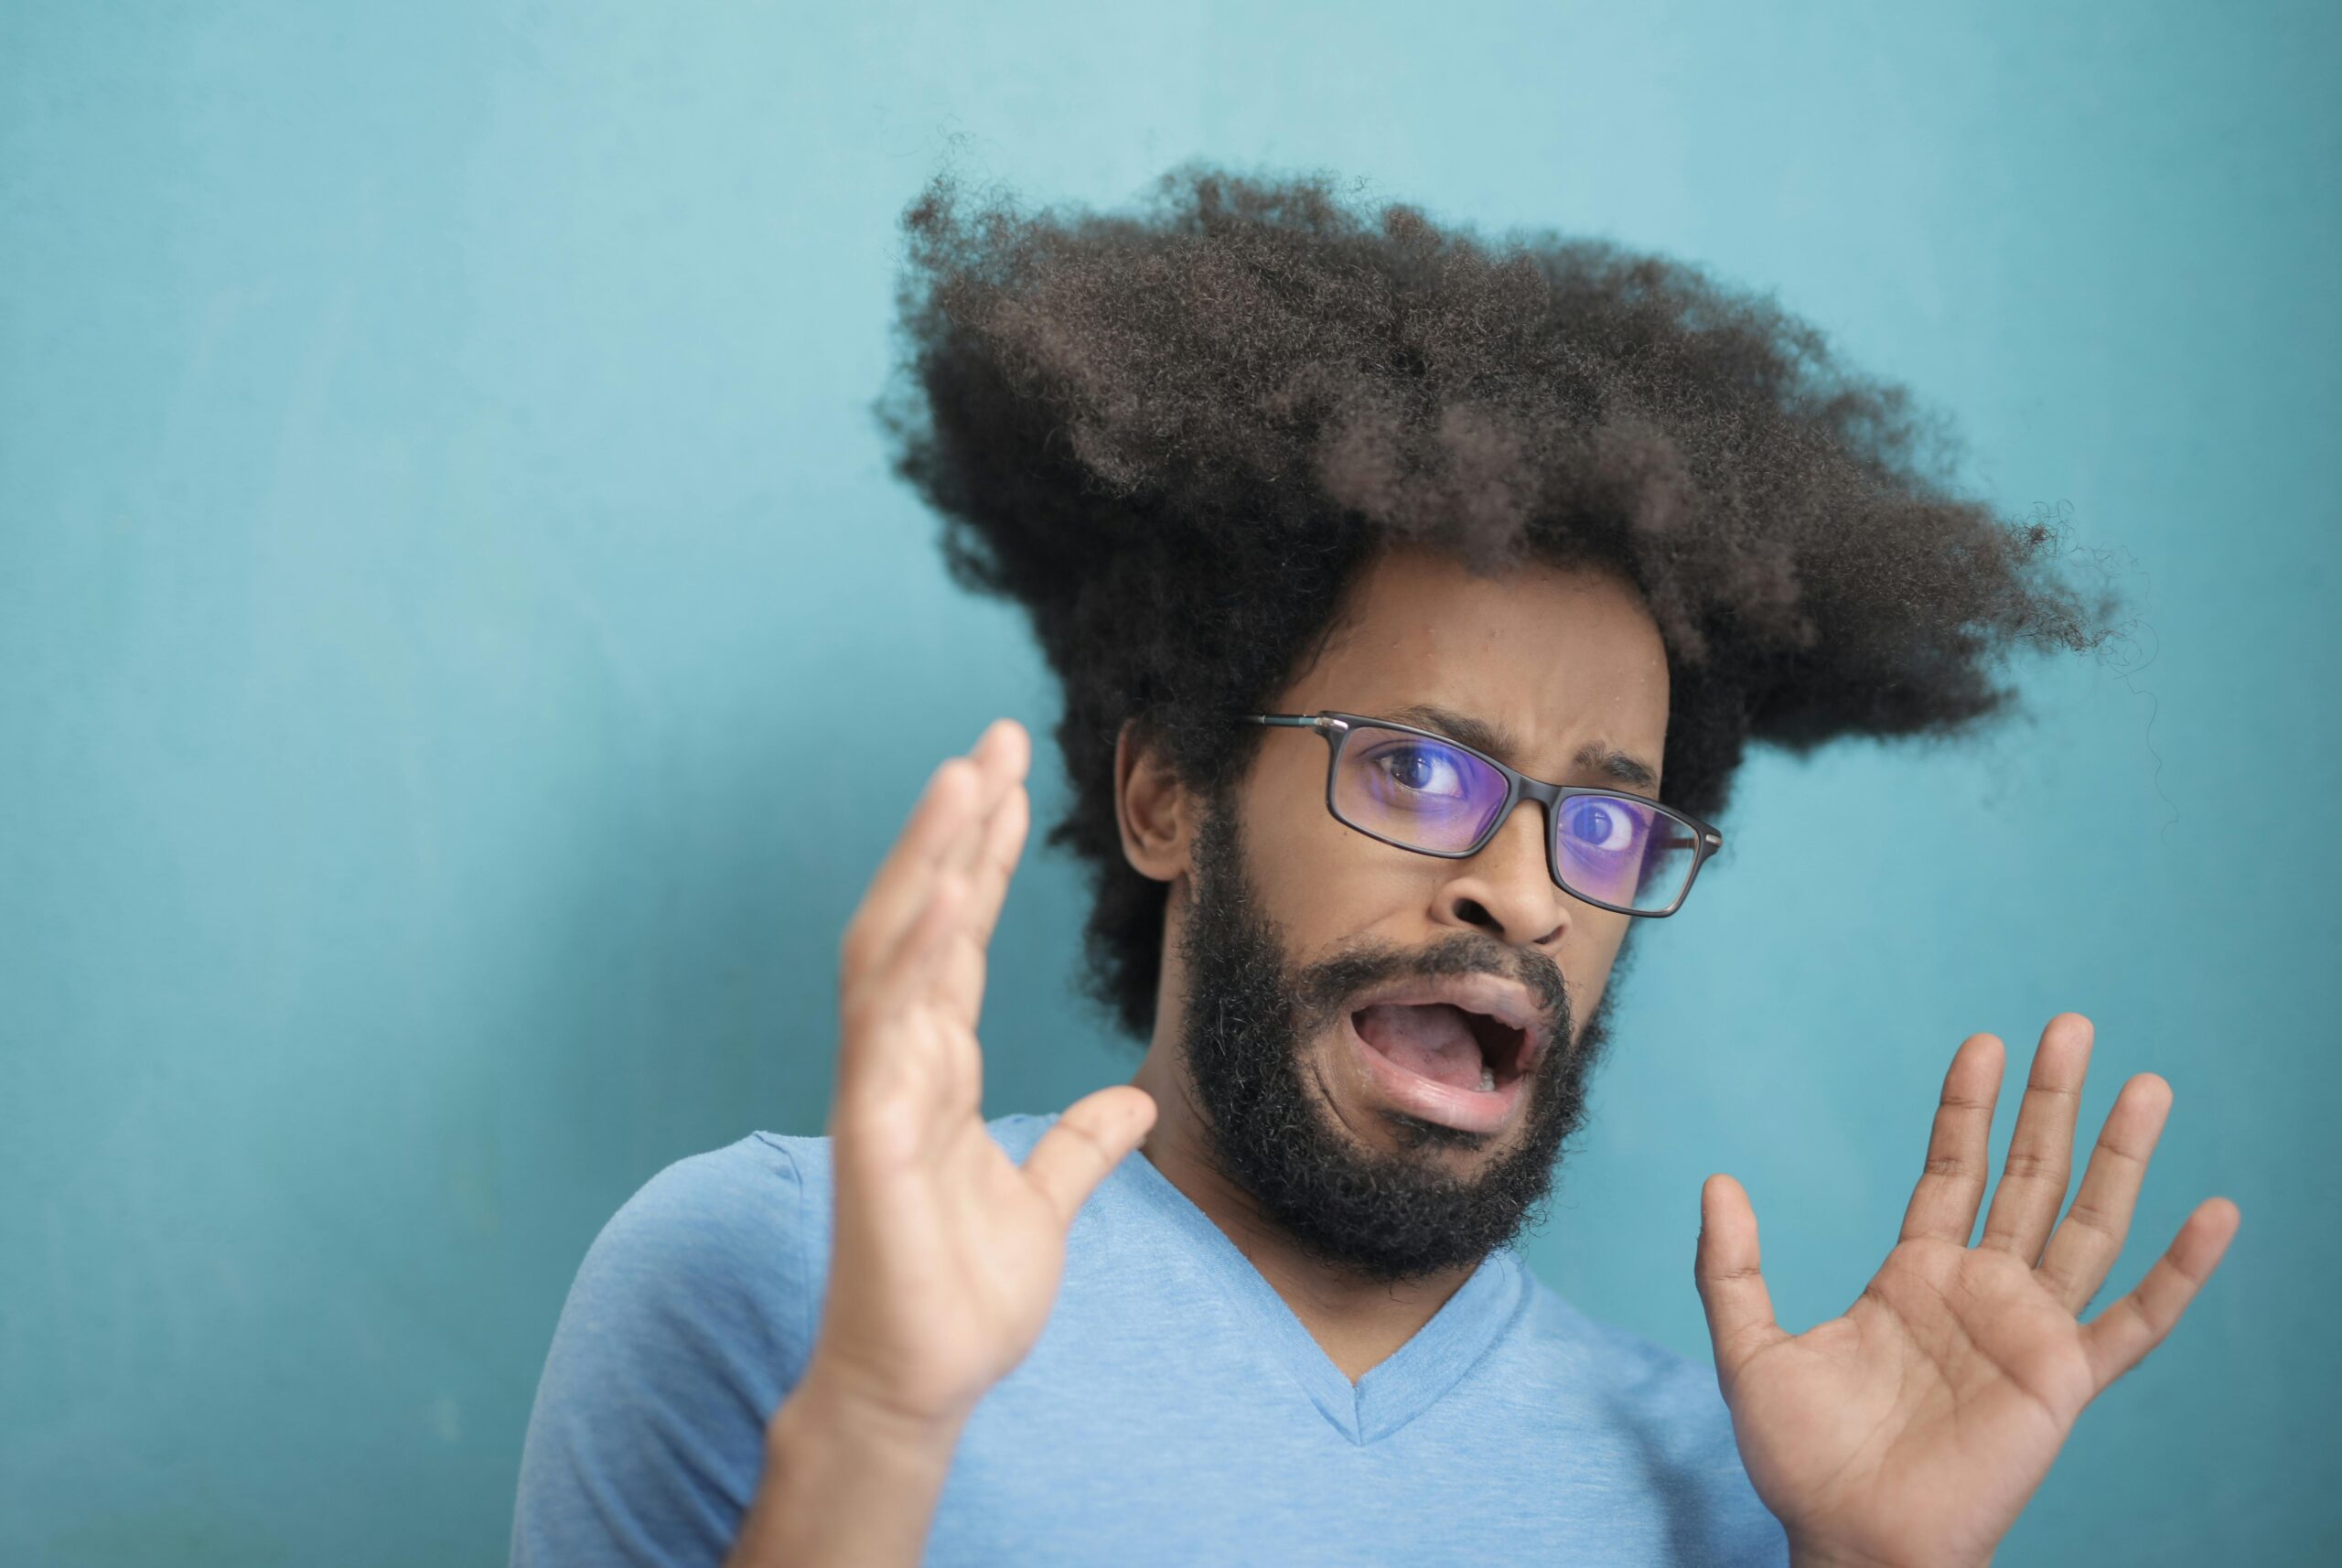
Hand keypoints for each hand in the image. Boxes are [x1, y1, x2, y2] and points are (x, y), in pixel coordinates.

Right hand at [806, 718, 1156, 1435]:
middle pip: (924, 915)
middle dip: (957, 827)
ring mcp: (881, 1090)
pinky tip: (937, 899)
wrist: (919, 1387)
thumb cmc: (962, 1298)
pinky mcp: (872, 1135)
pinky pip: (885, 1033)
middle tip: (994, 738)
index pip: (957, 937)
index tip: (1011, 782)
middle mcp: (902, 1060)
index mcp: (937, 1067)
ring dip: (928, 861)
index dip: (982, 858)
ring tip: (963, 776)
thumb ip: (1078, 1149)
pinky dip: (909, 961)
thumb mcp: (1044, 1206)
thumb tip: (1129, 1106)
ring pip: (895, 948)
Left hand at [1692, 1013, 2238, 1567]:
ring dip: (2120, 1157)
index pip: (1953, 1169)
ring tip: (2147, 1086)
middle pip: (2029, 1177)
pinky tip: (2216, 1215)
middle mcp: (1979, 1292)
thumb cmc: (1802, 1461)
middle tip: (2074, 1027)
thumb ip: (1729, 1267)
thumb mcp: (1748, 1349)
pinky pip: (2135, 1322)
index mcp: (1914, 1276)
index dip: (1968, 1107)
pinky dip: (2180, 1273)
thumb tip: (1718, 1182)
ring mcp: (2027, 1332)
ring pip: (2087, 1226)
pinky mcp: (2063, 1381)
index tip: (1984, 1043)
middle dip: (2052, 1103)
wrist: (1849, 1540)